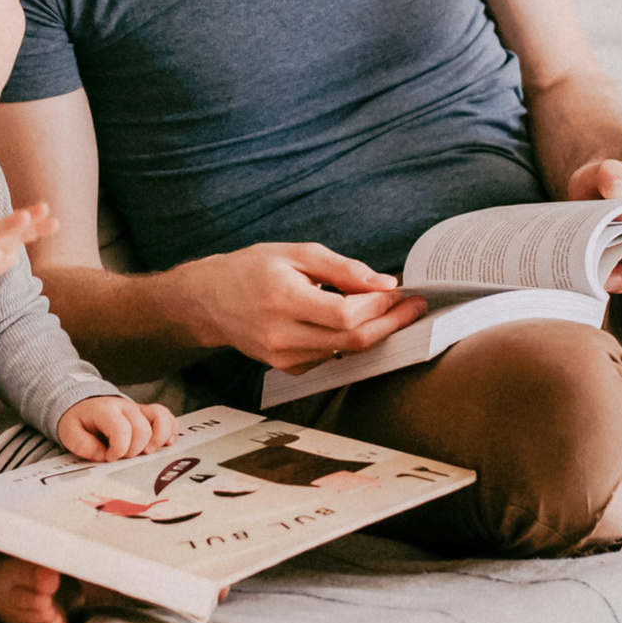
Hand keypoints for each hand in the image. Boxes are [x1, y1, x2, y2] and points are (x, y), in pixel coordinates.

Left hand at [57, 396, 178, 460]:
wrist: (85, 404)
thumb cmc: (80, 420)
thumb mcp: (69, 432)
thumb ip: (83, 445)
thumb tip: (104, 455)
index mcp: (106, 410)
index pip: (121, 430)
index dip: (119, 450)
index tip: (110, 457)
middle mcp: (126, 407)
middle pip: (142, 428)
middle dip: (135, 449)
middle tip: (125, 457)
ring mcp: (139, 409)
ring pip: (161, 417)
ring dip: (159, 438)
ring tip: (149, 452)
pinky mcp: (147, 414)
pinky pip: (167, 417)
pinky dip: (170, 431)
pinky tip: (165, 444)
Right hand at [169, 242, 426, 371]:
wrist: (207, 300)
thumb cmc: (251, 269)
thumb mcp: (296, 254)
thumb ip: (343, 269)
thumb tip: (385, 285)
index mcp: (284, 300)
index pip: (346, 315)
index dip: (380, 307)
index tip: (402, 293)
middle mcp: (282, 335)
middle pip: (353, 342)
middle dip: (390, 324)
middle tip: (413, 308)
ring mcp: (283, 357)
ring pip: (345, 353)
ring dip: (373, 333)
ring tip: (387, 310)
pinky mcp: (285, 368)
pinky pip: (330, 358)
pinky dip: (348, 342)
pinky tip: (353, 323)